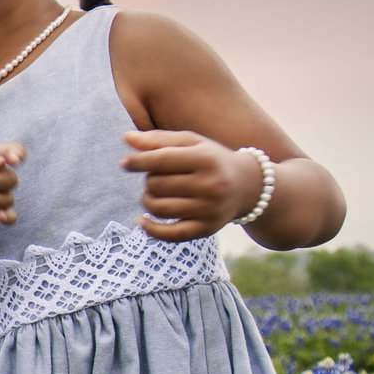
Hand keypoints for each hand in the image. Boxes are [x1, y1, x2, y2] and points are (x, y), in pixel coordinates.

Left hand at [122, 129, 264, 240]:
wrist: (248, 186)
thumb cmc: (211, 160)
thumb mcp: (191, 143)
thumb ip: (158, 140)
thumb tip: (125, 138)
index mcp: (206, 159)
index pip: (162, 160)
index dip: (138, 162)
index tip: (124, 164)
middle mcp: (211, 184)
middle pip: (157, 185)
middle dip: (149, 180)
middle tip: (158, 178)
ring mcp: (210, 209)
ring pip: (159, 208)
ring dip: (147, 201)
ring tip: (154, 194)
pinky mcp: (207, 229)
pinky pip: (170, 234)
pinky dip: (150, 229)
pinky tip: (141, 220)